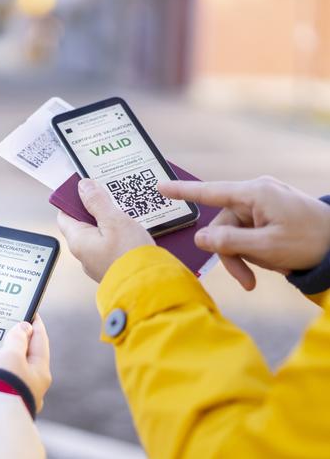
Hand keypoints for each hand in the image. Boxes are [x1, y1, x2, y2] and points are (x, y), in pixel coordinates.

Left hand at [57, 178, 154, 281]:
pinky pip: (110, 247)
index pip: (64, 215)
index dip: (72, 200)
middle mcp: (84, 254)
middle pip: (82, 224)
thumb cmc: (130, 257)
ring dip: (108, 222)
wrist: (150, 289)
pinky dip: (118, 236)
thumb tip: (83, 187)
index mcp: (78, 241)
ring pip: (98, 236)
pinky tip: (131, 229)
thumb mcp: (114, 221)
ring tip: (123, 211)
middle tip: (109, 196)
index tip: (85, 188)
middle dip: (94, 209)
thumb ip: (97, 202)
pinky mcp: (113, 268)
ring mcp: (98, 263)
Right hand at [158, 176, 329, 289]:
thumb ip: (229, 242)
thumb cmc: (310, 242)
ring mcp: (263, 203)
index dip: (182, 191)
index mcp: (254, 193)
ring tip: (256, 277)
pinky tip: (266, 264)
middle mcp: (256, 194)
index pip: (210, 191)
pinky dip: (251, 251)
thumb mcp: (267, 247)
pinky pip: (247, 232)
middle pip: (222, 224)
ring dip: (241, 256)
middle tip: (245, 281)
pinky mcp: (270, 214)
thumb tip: (200, 238)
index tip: (159, 187)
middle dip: (229, 253)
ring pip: (233, 232)